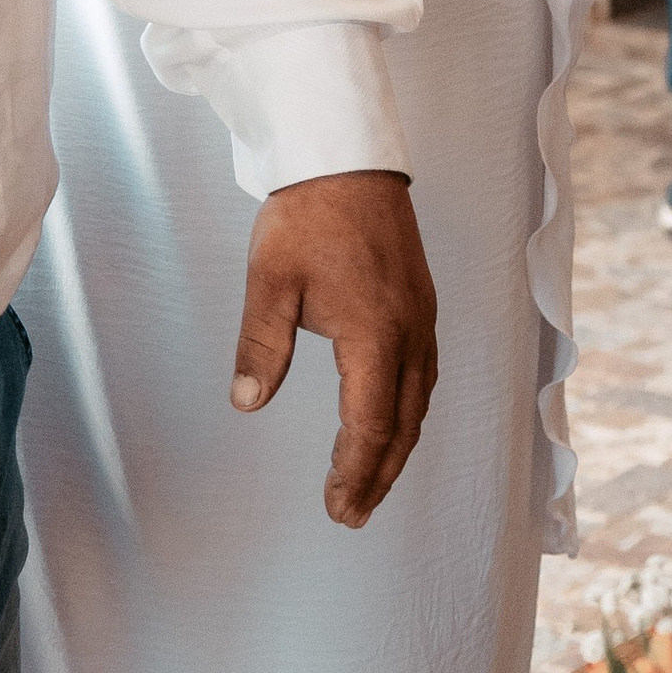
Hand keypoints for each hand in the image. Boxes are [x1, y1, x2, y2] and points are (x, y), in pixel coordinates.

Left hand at [230, 168, 437, 525]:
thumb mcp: (270, 282)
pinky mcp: (421, 303)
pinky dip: (408, 411)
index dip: (354, 473)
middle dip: (378, 475)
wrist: (347, 158)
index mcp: (375, 335)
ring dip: (397, 446)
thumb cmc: (307, 215)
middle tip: (353, 514)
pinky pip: (424, 374)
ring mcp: (422, 318)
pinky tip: (392, 419)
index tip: (338, 509)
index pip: (370, 425)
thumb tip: (247, 404)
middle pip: (403, 425)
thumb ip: (262, 347)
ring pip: (419, 402)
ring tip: (371, 481)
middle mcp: (410, 334)